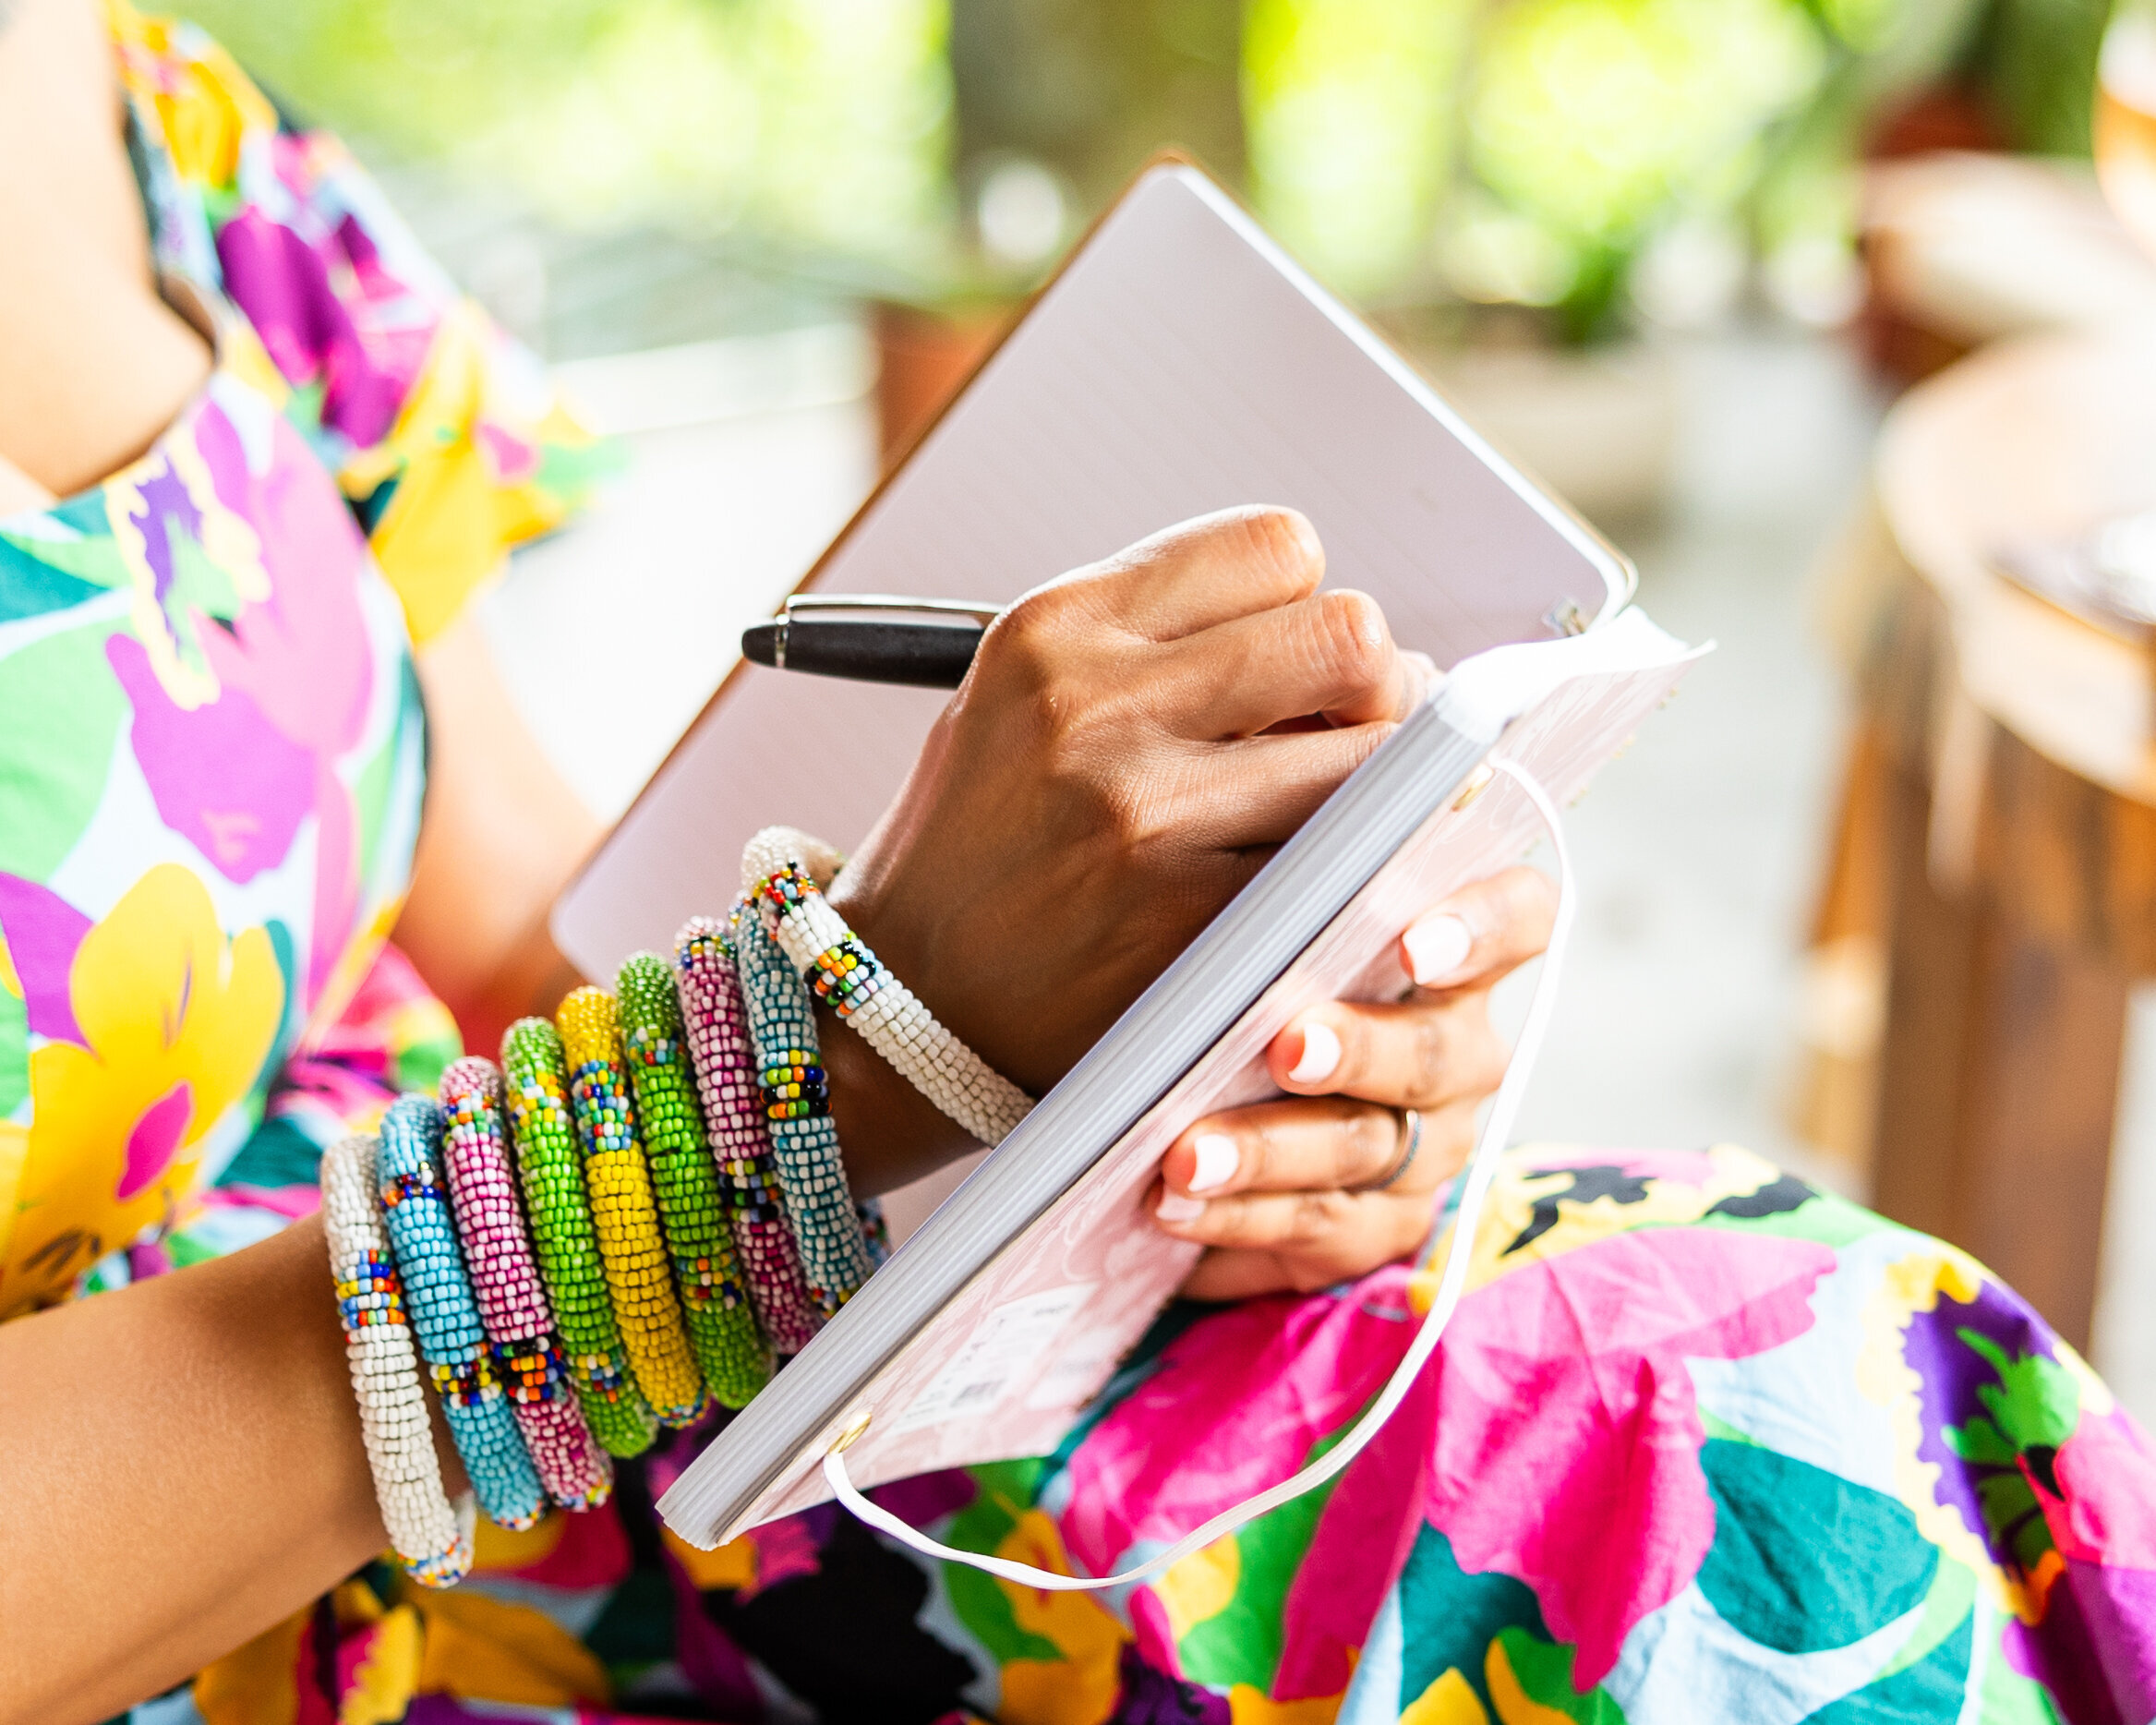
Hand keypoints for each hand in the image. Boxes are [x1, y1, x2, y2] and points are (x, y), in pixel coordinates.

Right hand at [824, 506, 1432, 1191]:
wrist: (900, 1004)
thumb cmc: (979, 846)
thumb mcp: (1021, 696)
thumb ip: (1154, 640)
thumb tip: (1330, 636)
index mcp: (1058, 624)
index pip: (1275, 546)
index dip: (1313, 605)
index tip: (1301, 668)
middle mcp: (1098, 703)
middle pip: (1348, 633)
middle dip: (1381, 687)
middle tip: (1361, 739)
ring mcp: (1144, 814)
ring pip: (1373, 757)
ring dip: (1388, 790)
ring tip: (1349, 821)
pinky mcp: (1184, 920)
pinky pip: (1345, 870)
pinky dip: (1362, 877)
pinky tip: (1327, 892)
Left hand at [1150, 866, 1556, 1298]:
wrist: (1137, 1058)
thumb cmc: (1201, 950)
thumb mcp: (1234, 879)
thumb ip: (1294, 833)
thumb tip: (1333, 775)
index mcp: (1447, 943)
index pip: (1516, 917)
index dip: (1481, 928)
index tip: (1409, 944)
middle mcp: (1453, 1045)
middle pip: (1437, 1051)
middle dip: (1358, 1050)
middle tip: (1285, 1048)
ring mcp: (1421, 1143)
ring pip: (1368, 1149)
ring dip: (1272, 1150)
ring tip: (1185, 1153)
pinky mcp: (1370, 1224)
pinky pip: (1322, 1230)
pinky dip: (1241, 1220)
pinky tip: (1171, 1205)